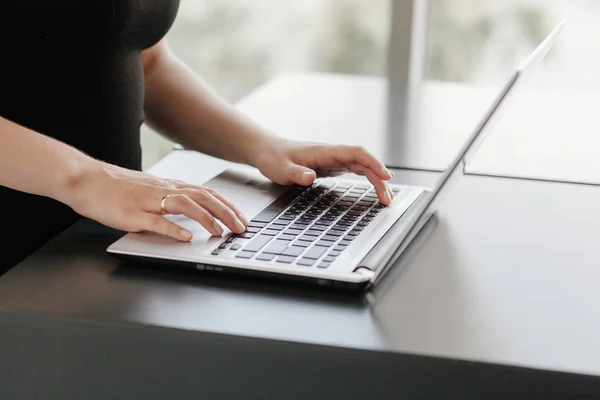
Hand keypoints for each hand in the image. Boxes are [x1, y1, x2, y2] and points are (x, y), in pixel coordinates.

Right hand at [66, 162, 247, 240]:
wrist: (84, 179)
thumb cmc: (115, 187)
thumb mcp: (149, 190)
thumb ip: (169, 200)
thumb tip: (190, 213)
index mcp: (168, 185)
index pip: (205, 193)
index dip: (226, 205)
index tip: (241, 217)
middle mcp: (162, 190)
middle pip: (202, 197)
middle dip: (225, 212)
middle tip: (240, 227)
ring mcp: (148, 201)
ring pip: (185, 205)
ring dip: (206, 218)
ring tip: (219, 232)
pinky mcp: (132, 213)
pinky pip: (156, 220)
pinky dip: (174, 228)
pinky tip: (186, 237)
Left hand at [249, 138, 394, 204]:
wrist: (267, 150)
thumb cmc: (273, 158)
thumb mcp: (280, 169)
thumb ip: (296, 173)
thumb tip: (310, 177)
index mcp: (325, 151)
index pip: (356, 153)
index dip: (373, 163)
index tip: (385, 176)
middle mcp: (333, 154)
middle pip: (364, 162)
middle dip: (379, 179)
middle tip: (387, 199)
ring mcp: (333, 160)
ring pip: (362, 166)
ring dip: (376, 180)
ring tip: (386, 197)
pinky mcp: (331, 166)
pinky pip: (355, 170)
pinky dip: (368, 178)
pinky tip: (376, 185)